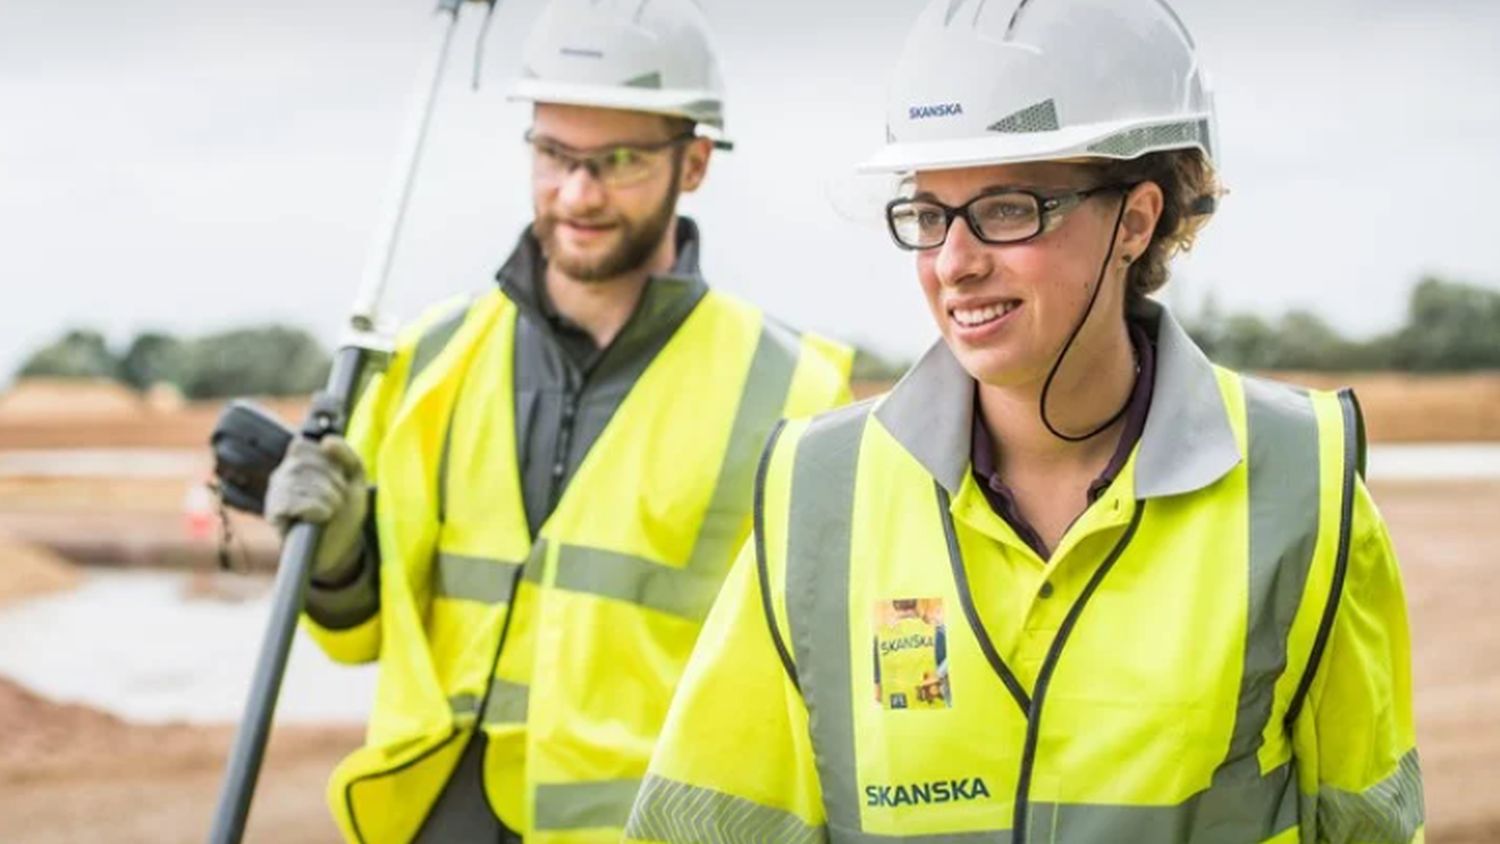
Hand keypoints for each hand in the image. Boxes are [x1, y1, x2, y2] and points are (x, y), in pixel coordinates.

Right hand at [264, 435, 367, 577]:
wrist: (341, 548)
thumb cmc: (345, 511)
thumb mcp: (355, 480)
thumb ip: (347, 455)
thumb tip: (326, 440)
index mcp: (299, 461)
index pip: (306, 445)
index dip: (328, 461)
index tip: (340, 479)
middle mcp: (283, 473)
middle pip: (305, 463)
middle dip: (333, 483)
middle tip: (338, 500)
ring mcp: (275, 492)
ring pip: (300, 481)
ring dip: (327, 498)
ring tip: (331, 511)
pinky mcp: (273, 513)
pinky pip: (291, 501)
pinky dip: (314, 509)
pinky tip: (321, 517)